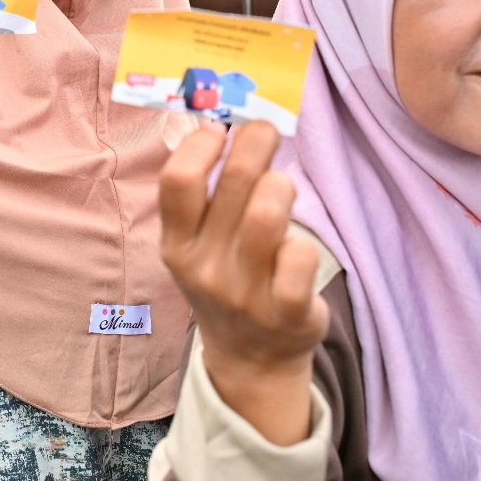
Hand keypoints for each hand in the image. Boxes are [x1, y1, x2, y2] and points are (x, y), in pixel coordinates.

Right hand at [159, 121, 328, 445]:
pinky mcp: (287, 314)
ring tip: (282, 188)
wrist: (251, 359)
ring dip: (282, 187)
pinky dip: (304, 245)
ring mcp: (244, 293)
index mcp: (176, 244)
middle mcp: (204, 267)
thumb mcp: (196, 245)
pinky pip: (300, 262)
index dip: (202, 144)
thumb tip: (211, 121)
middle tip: (266, 131)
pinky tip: (299, 247)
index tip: (221, 131)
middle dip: (256, 142)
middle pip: (233, 184)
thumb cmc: (226, 279)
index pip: (177, 181)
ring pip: (267, 217)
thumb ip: (203, 195)